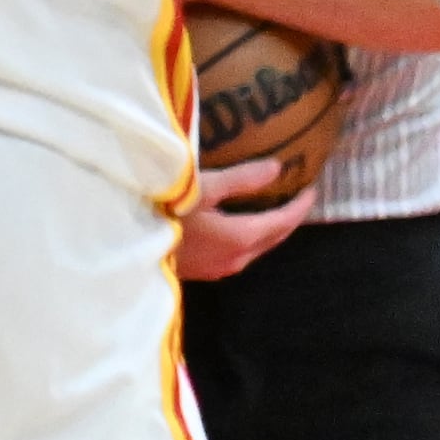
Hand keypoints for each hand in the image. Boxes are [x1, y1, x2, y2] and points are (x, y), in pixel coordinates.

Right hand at [174, 160, 312, 280]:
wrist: (128, 244)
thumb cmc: (164, 210)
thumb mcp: (202, 187)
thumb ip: (241, 178)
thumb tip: (277, 168)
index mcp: (242, 236)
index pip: (283, 222)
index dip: (300, 206)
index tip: (311, 189)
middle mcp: (238, 258)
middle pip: (274, 238)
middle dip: (288, 219)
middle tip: (296, 200)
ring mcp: (220, 268)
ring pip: (257, 249)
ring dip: (269, 231)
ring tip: (272, 211)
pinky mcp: (204, 271)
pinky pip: (240, 254)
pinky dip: (250, 239)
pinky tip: (240, 229)